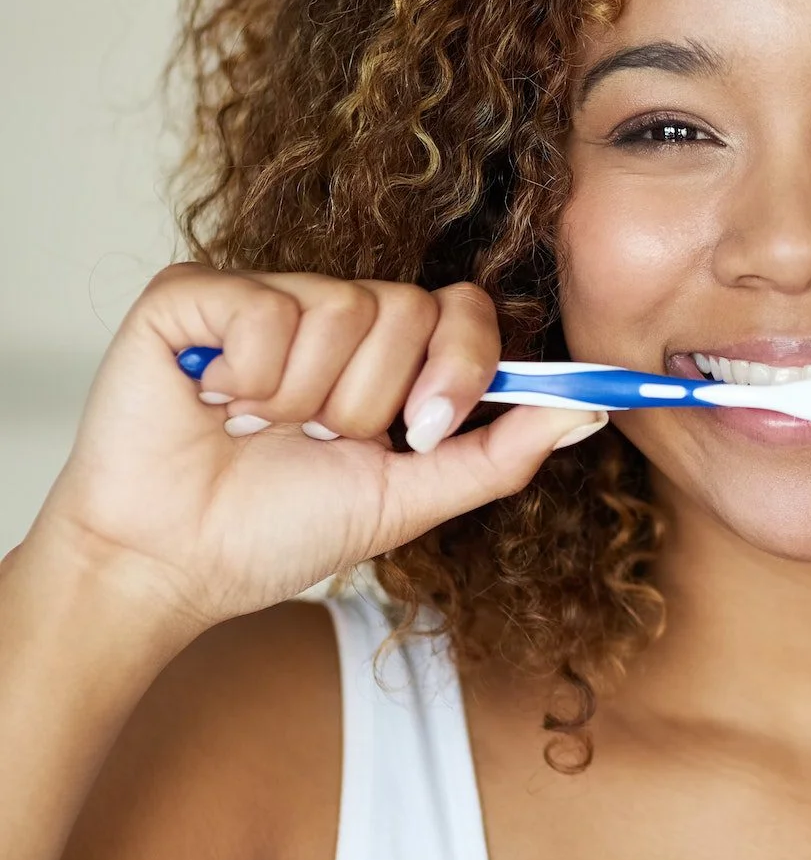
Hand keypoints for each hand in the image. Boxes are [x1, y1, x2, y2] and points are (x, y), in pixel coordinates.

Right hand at [25, 265, 604, 638]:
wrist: (172, 564)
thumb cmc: (277, 533)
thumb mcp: (409, 499)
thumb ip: (498, 455)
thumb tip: (589, 413)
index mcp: (385, 358)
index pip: (461, 308)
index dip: (460, 363)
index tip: (425, 429)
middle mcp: (330, 315)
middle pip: (409, 308)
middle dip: (371, 401)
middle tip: (315, 440)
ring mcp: (263, 298)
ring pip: (342, 307)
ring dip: (305, 397)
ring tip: (258, 428)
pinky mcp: (192, 295)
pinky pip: (266, 307)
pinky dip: (246, 374)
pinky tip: (212, 402)